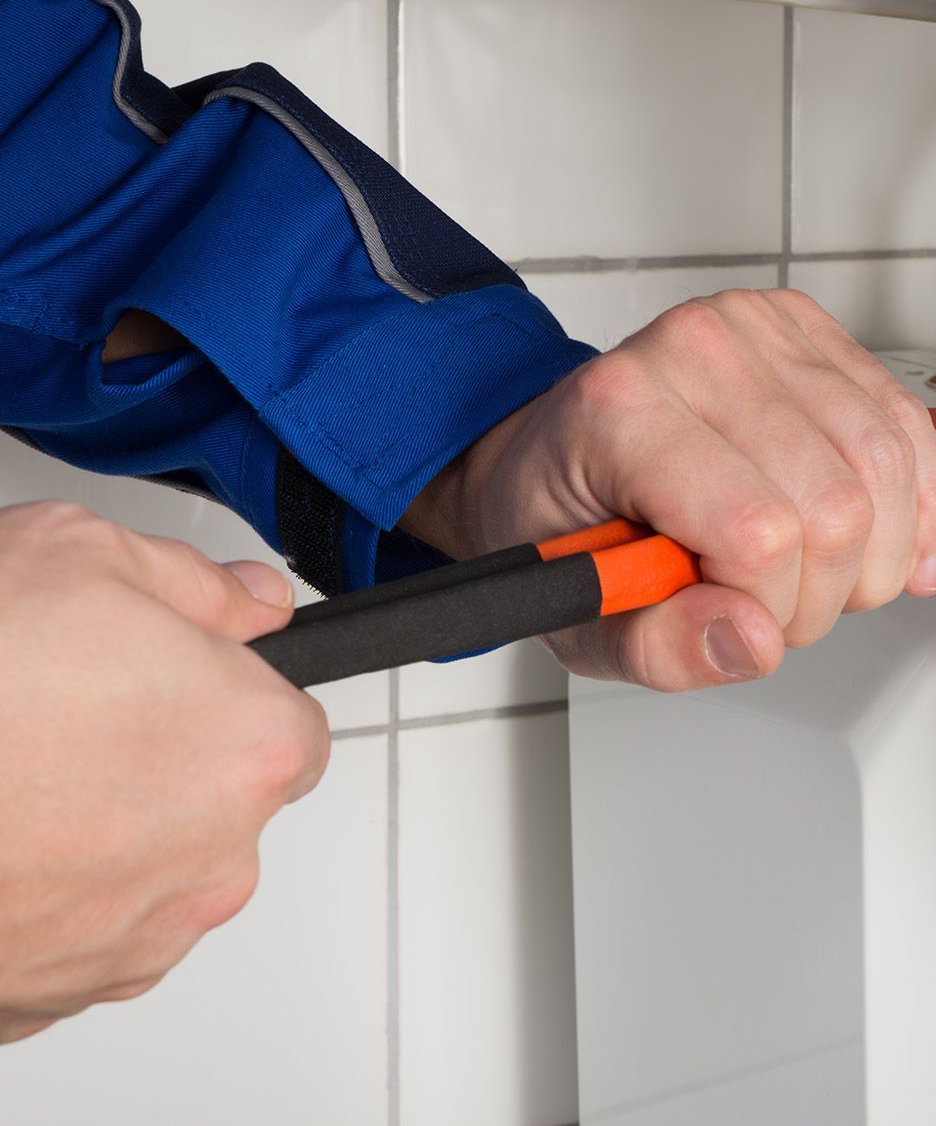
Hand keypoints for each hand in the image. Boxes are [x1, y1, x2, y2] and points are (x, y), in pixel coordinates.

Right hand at [0, 503, 327, 1041]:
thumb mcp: (78, 556)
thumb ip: (197, 585)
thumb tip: (254, 601)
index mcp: (249, 749)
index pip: (291, 729)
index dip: (223, 697)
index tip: (169, 684)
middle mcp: (215, 860)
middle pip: (219, 805)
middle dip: (162, 764)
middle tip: (65, 718)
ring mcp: (137, 938)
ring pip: (148, 873)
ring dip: (101, 834)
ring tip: (12, 779)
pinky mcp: (59, 995)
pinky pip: (76, 934)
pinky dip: (42, 895)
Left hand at [405, 289, 935, 689]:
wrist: (563, 451)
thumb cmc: (568, 525)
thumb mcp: (583, 620)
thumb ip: (663, 648)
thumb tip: (753, 641)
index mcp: (620, 413)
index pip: (758, 530)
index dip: (772, 604)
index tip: (737, 617)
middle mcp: (693, 350)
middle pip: (837, 506)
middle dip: (826, 592)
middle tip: (776, 607)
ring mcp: (758, 328)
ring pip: (886, 466)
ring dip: (875, 554)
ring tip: (819, 574)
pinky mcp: (810, 329)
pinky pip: (908, 425)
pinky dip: (919, 502)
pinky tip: (897, 545)